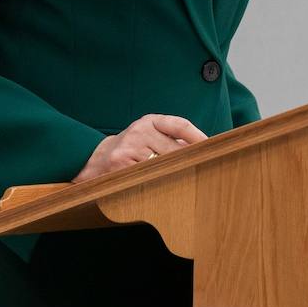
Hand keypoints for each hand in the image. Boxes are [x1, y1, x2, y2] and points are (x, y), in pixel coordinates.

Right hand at [73, 114, 207, 181]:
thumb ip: (172, 140)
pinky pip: (146, 175)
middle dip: (187, 161)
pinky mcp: (121, 162)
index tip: (211, 148)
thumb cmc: (132, 148)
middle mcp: (140, 129)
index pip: (180, 125)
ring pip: (162, 164)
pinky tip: (159, 186)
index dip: (198, 137)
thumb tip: (203, 151)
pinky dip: (156, 182)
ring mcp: (130, 146)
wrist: (96, 159)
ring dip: (173, 174)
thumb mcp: (150, 135)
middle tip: (202, 171)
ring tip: (181, 182)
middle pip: (174, 149)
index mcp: (150, 121)